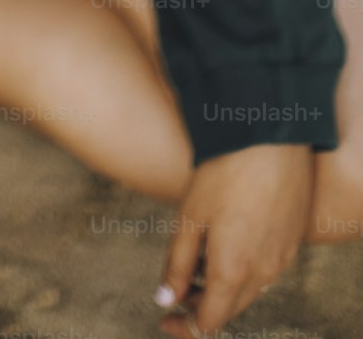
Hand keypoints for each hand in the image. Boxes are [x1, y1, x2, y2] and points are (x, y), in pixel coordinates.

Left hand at [155, 143, 312, 335]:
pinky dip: (243, 270)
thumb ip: (177, 264)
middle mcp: (263, 273)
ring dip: (223, 288)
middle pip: (230, 308)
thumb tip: (165, 300)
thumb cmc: (224, 173)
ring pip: (249, 290)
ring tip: (197, 266)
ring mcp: (282, 258)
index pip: (210, 321)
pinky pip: (266, 270)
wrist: (270, 138)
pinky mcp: (292, 240)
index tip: (164, 320)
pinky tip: (226, 246)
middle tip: (177, 292)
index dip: (185, 327)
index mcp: (233, 271)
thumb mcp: (189, 218)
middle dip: (202, 307)